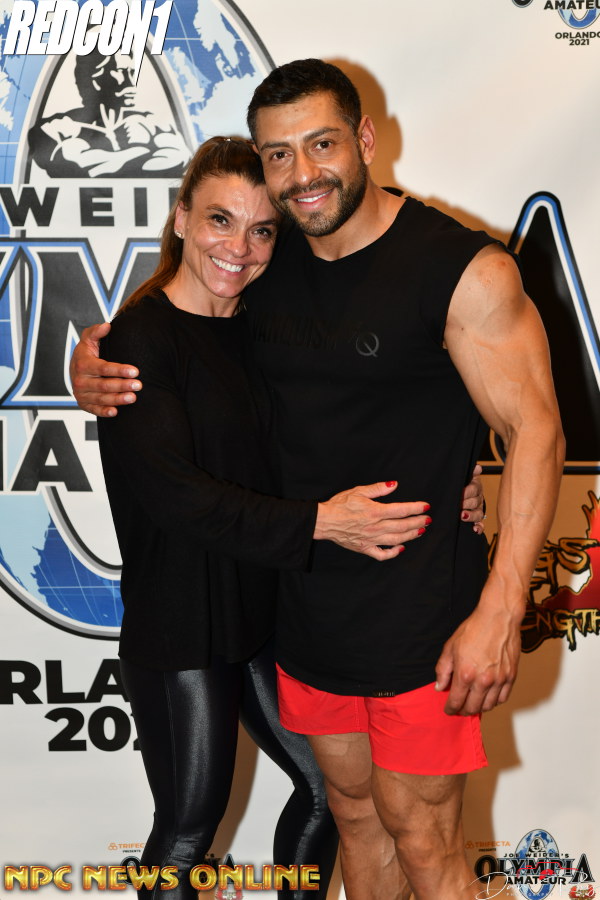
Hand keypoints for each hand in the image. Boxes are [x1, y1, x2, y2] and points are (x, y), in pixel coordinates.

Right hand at [69, 323, 141, 416]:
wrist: (76, 369)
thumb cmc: (87, 353)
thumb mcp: (89, 339)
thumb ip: (96, 332)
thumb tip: (106, 326)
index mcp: (82, 363)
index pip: (104, 368)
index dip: (120, 370)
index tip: (135, 371)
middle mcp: (80, 380)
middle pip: (104, 385)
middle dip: (122, 385)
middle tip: (139, 385)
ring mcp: (81, 393)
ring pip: (102, 398)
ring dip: (118, 399)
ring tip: (133, 397)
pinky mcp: (84, 404)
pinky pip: (94, 410)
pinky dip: (104, 411)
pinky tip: (116, 412)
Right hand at [314, 481, 430, 561]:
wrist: (324, 521)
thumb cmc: (339, 505)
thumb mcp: (358, 491)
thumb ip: (378, 489)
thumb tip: (394, 485)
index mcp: (375, 511)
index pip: (401, 510)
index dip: (416, 508)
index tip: (426, 507)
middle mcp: (375, 527)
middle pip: (403, 526)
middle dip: (418, 522)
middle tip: (428, 519)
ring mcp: (371, 539)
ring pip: (396, 539)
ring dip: (411, 535)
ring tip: (420, 531)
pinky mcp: (365, 548)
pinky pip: (382, 554)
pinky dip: (393, 552)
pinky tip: (400, 548)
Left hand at [434, 587, 523, 715]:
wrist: (498, 617)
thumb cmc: (474, 629)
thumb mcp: (450, 647)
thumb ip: (443, 670)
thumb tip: (439, 687)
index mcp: (465, 674)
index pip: (456, 701)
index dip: (450, 709)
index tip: (448, 710)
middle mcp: (483, 680)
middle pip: (472, 708)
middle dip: (463, 711)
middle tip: (459, 708)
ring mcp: (499, 680)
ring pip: (488, 706)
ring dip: (479, 708)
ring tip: (473, 702)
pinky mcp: (511, 676)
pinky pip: (503, 698)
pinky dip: (494, 701)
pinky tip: (488, 696)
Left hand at [461, 464, 485, 533]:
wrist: (463, 493)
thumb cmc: (463, 484)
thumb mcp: (466, 477)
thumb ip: (470, 473)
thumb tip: (477, 467)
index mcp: (475, 487)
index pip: (474, 489)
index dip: (467, 492)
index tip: (460, 493)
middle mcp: (478, 498)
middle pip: (475, 502)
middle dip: (467, 504)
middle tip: (459, 506)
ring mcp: (478, 509)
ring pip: (478, 514)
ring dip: (471, 516)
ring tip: (463, 516)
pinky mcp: (477, 520)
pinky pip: (480, 524)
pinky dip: (479, 528)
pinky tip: (475, 530)